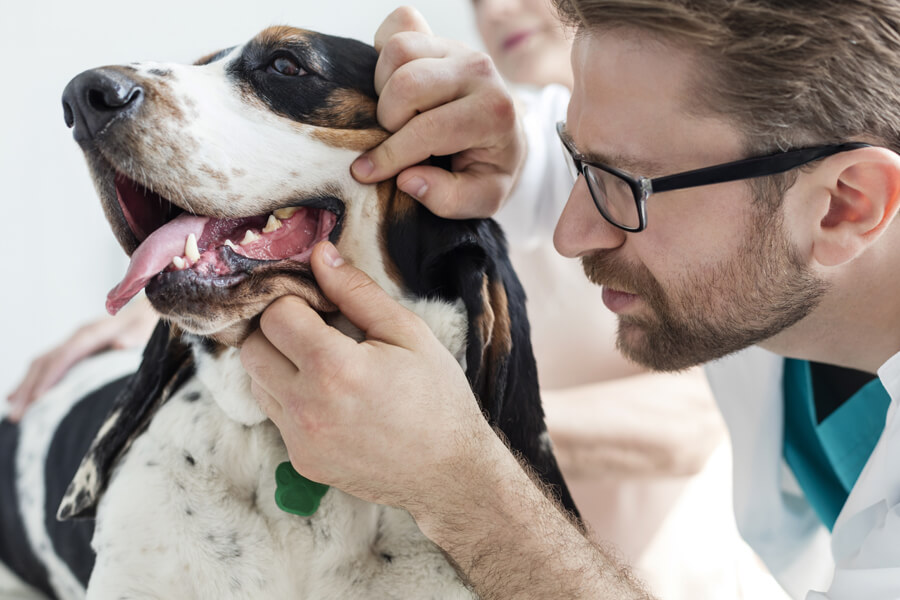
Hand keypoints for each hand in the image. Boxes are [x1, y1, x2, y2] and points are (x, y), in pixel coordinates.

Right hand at [6, 296, 157, 421]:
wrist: (150, 310)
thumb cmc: (149, 324)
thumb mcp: (145, 329)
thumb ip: (133, 337)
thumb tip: (120, 344)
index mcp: (94, 332)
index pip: (65, 356)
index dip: (50, 377)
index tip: (37, 400)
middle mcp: (79, 336)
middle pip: (46, 362)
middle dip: (29, 389)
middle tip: (17, 416)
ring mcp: (75, 341)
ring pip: (42, 363)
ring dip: (26, 387)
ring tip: (14, 412)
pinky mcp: (77, 348)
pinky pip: (48, 364)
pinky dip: (33, 381)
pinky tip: (20, 397)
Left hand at [240, 241, 496, 511]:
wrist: (450, 472)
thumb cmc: (437, 396)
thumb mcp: (408, 332)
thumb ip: (356, 291)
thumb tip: (318, 254)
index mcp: (333, 367)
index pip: (275, 314)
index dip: (298, 302)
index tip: (323, 307)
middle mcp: (306, 407)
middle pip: (253, 348)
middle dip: (279, 331)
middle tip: (318, 332)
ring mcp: (300, 439)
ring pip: (256, 382)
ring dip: (280, 365)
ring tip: (326, 365)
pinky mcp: (301, 461)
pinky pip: (276, 415)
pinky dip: (292, 399)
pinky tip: (331, 398)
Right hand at [351, 6, 525, 218]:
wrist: (502, 135)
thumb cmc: (487, 168)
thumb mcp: (482, 199)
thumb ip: (449, 199)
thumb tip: (407, 179)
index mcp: (494, 112)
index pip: (428, 130)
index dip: (390, 156)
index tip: (365, 173)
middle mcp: (479, 70)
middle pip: (406, 83)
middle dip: (388, 119)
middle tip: (395, 139)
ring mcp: (458, 48)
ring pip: (397, 50)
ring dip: (384, 88)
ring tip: (397, 115)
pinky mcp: (439, 36)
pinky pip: (397, 25)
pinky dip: (383, 53)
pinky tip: (394, 84)